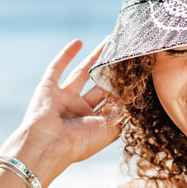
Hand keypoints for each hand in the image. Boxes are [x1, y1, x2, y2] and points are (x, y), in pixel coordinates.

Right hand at [11, 39, 121, 180]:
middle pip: (99, 85)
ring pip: (83, 73)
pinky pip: (57, 68)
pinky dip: (66, 55)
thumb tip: (131, 94)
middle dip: (112, 70)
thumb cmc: (81, 142)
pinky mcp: (48, 89)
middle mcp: (79, 110)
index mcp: (94, 123)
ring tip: (110, 42)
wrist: (48, 145)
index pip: (112, 101)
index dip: (124, 88)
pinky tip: (79, 42)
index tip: (138, 72)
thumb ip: (122, 112)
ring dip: (95, 58)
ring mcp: (64, 99)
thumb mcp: (110, 129)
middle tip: (125, 52)